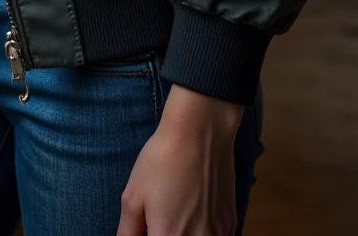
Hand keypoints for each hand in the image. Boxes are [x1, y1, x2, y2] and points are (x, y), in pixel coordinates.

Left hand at [116, 83, 242, 235]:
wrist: (199, 132)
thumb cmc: (162, 161)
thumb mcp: (132, 196)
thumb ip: (127, 232)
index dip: (151, 234)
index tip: (150, 226)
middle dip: (167, 233)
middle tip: (162, 218)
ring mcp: (217, 234)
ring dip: (188, 235)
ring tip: (179, 214)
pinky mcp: (230, 224)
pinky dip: (205, 233)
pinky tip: (196, 213)